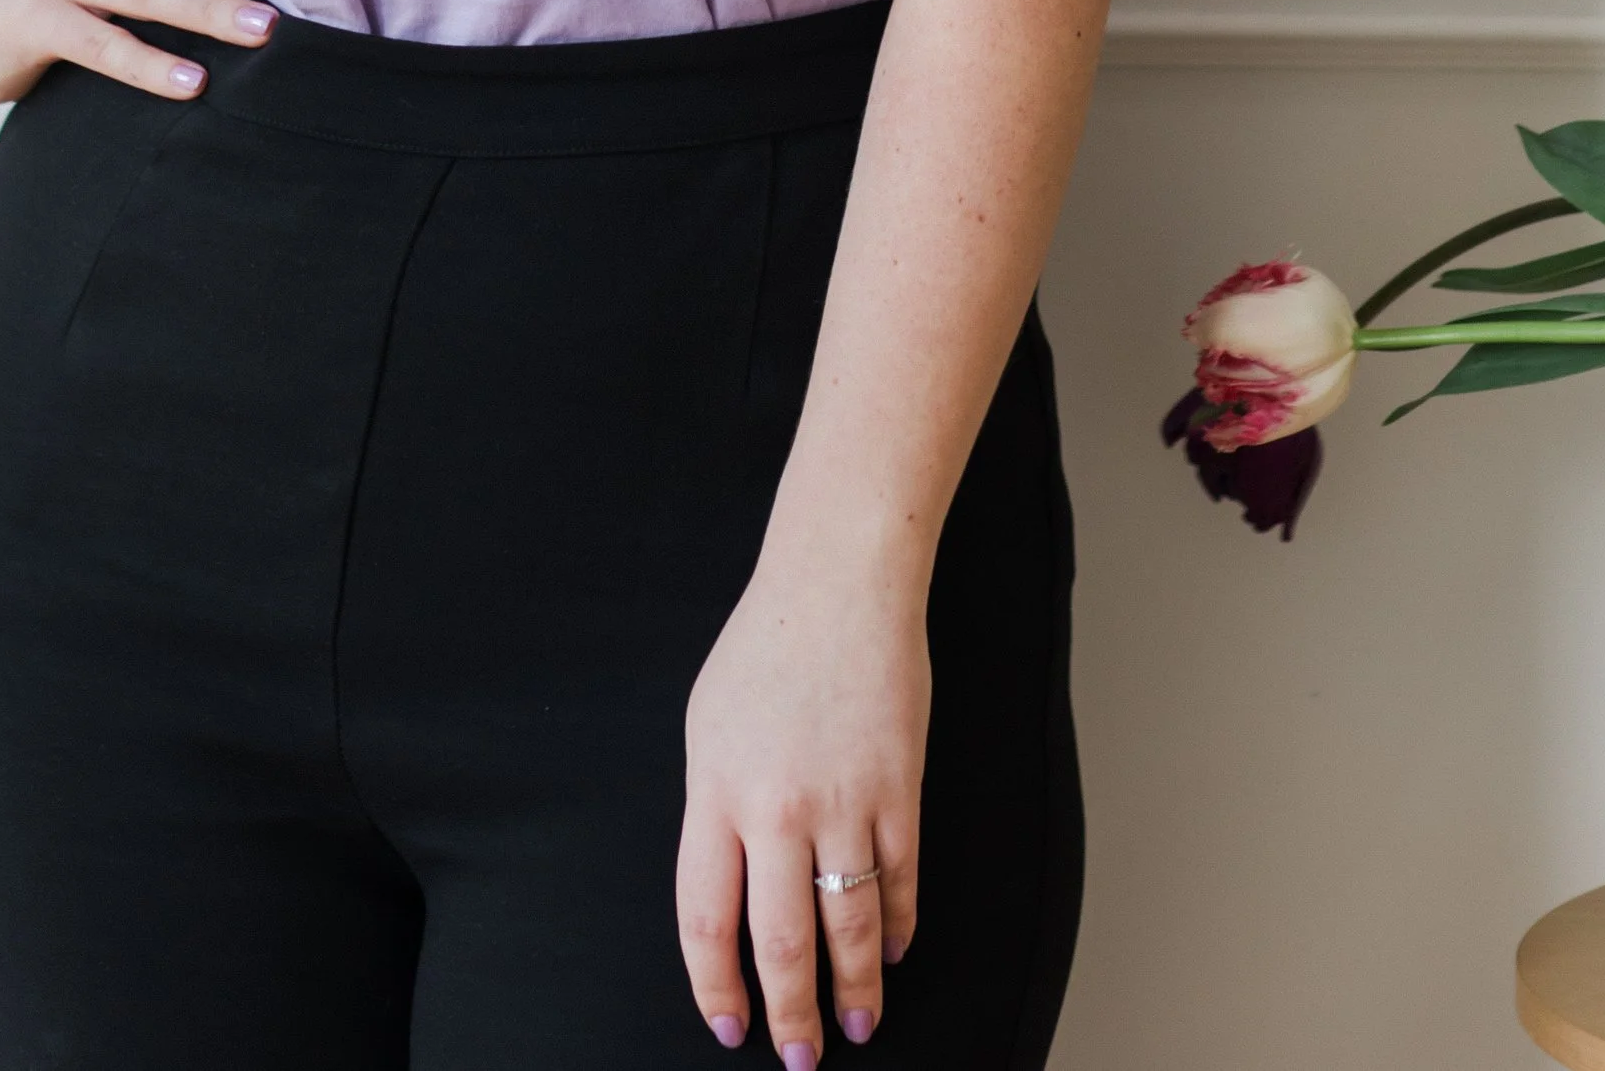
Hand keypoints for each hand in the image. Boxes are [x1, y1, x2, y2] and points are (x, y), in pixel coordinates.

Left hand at [677, 543, 928, 1059]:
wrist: (839, 581)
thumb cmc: (766, 646)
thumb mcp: (709, 727)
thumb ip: (715, 810)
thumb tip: (732, 892)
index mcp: (715, 791)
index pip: (705, 919)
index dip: (715, 986)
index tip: (728, 1025)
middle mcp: (775, 808)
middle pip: (780, 943)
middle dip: (791, 1016)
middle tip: (799, 1058)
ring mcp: (843, 801)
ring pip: (848, 926)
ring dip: (855, 989)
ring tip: (857, 1026)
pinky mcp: (899, 788)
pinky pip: (899, 879)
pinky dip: (897, 925)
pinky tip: (892, 950)